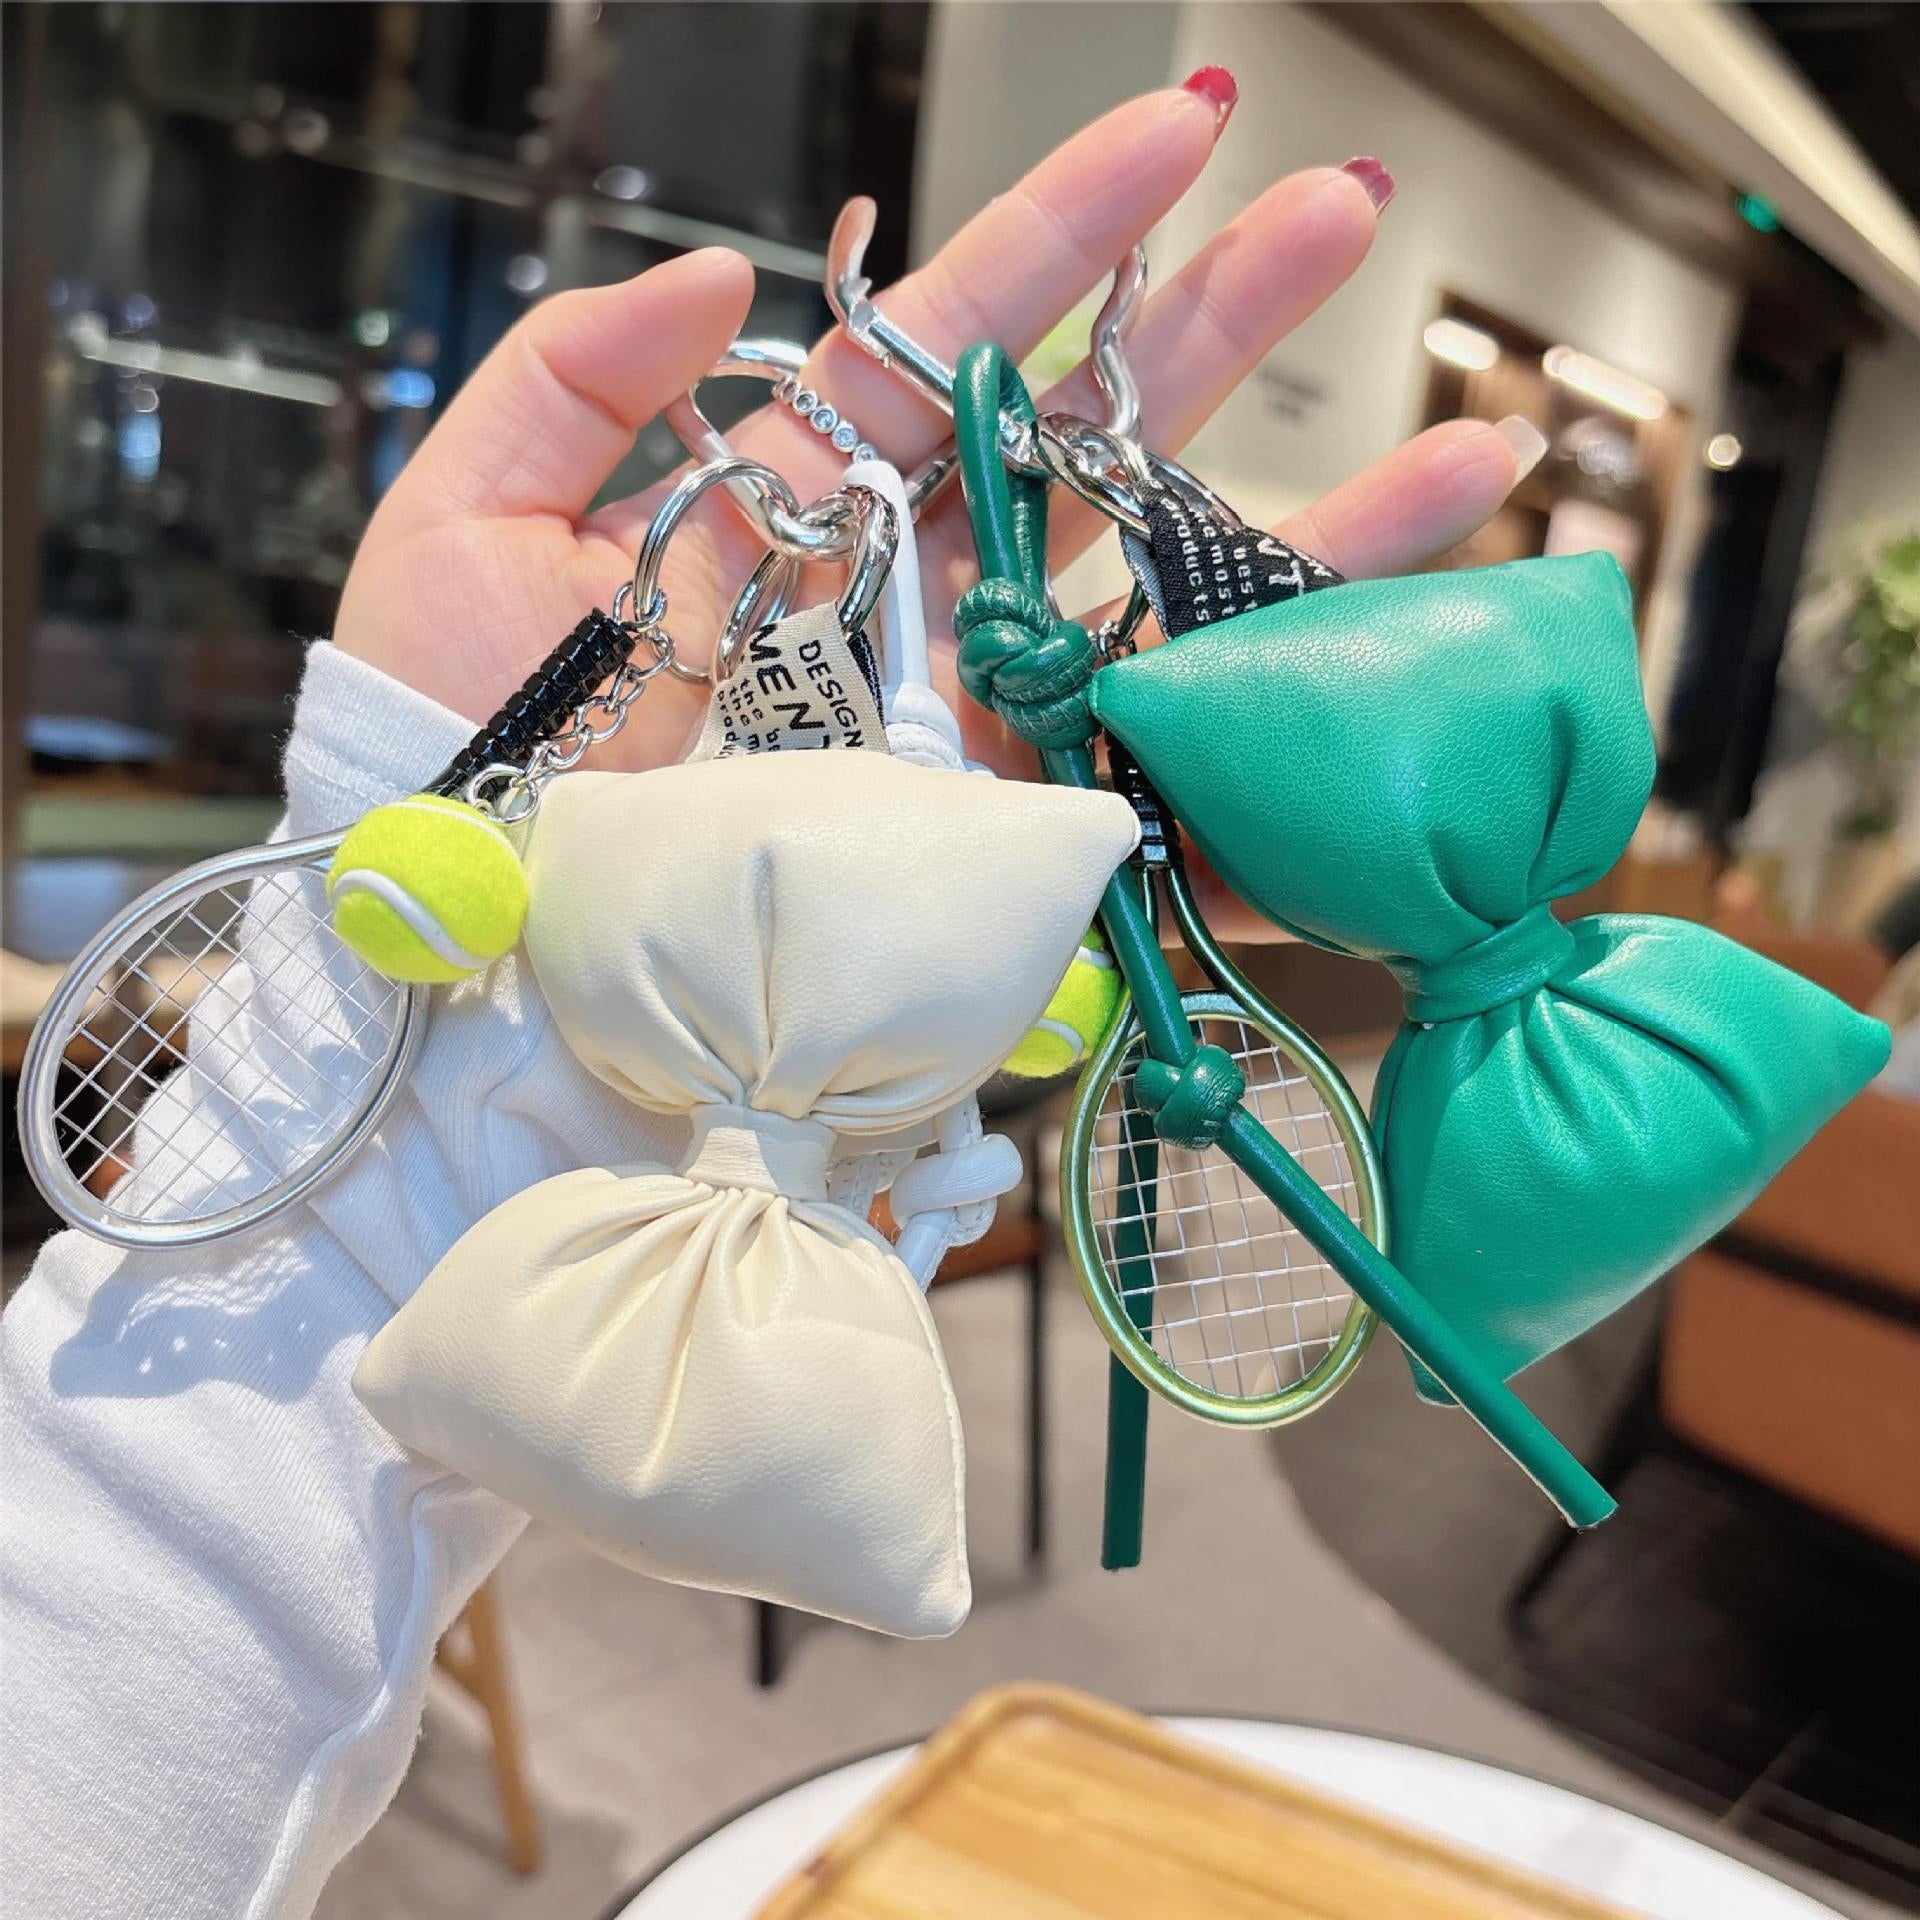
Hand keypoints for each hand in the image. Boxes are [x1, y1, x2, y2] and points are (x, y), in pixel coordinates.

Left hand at [337, 84, 1533, 780]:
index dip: (1073, 232)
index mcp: (806, 507)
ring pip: (1161, 613)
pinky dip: (1275, 770)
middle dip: (1222, 333)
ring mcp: (967, 728)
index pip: (965, 344)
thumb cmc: (444, 744)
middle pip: (1095, 449)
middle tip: (1349, 222)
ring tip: (1471, 453)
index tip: (1184, 124)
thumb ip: (579, 374)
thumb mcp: (470, 516)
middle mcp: (912, 606)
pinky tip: (1396, 704)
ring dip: (1321, 538)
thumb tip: (721, 277)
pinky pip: (1153, 804)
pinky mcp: (992, 850)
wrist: (470, 951)